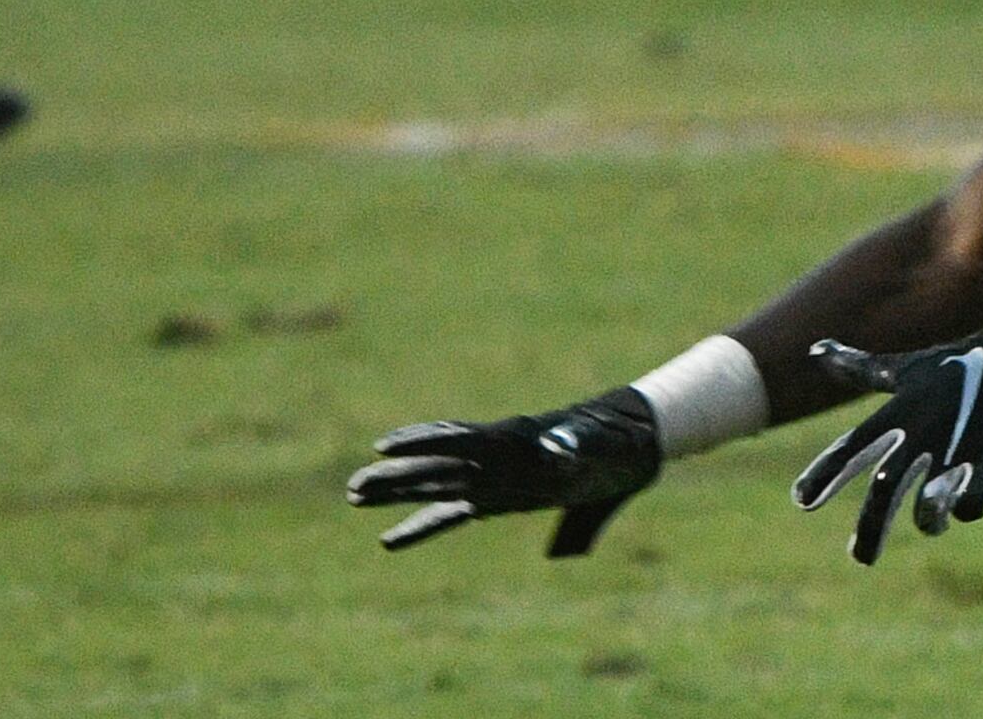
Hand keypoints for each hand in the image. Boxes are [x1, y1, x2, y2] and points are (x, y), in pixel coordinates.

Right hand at [346, 387, 661, 555]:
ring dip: (397, 494)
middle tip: (354, 487)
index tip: (385, 447)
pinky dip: (422, 526)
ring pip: (435, 486)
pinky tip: (388, 541)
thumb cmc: (615, 443)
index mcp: (514, 441)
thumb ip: (578, 447)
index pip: (461, 441)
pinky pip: (451, 514)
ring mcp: (492, 479)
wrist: (629, 447)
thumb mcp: (600, 445)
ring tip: (353, 497)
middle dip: (397, 476)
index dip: (424, 442)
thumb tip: (562, 454)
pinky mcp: (497, 500)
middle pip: (437, 465)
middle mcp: (495, 459)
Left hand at [792, 317, 982, 565]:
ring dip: (927, 520)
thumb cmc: (961, 363)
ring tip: (931, 526)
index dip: (825, 474)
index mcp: (900, 412)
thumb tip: (816, 349)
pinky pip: (975, 496)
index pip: (852, 448)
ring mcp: (958, 446)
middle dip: (870, 527)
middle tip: (859, 558)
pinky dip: (967, 506)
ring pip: (931, 501)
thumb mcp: (907, 368)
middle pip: (886, 489)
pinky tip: (965, 507)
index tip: (801, 501)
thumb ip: (859, 368)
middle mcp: (923, 432)